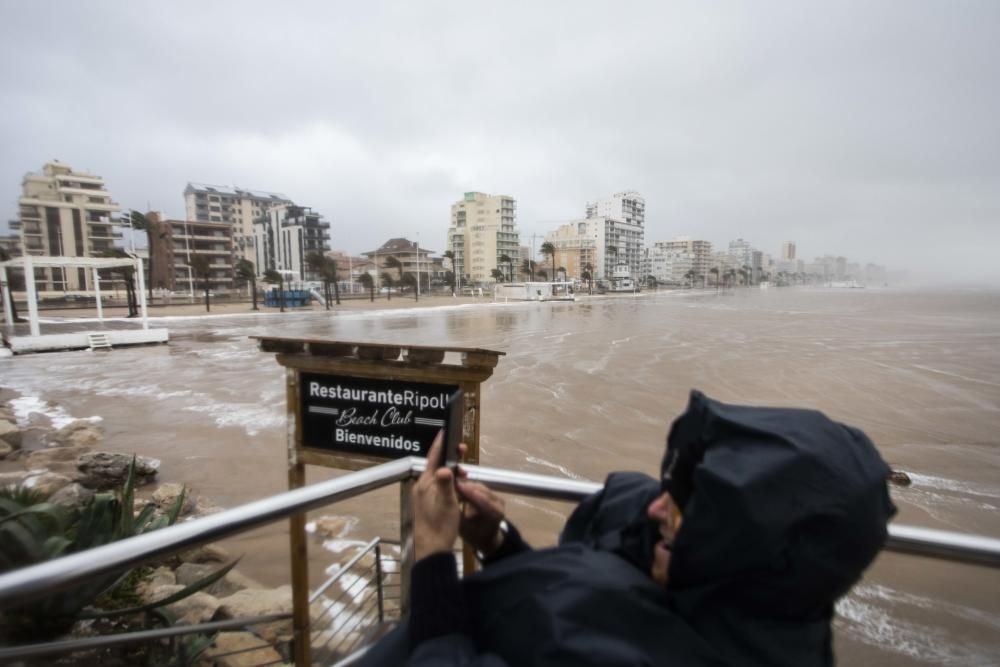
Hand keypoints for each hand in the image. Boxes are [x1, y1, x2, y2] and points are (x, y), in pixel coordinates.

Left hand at [412, 431, 459, 559]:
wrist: (432, 549)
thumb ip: (446, 484)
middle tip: (462, 451)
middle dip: (449, 457)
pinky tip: (456, 486)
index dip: (440, 444)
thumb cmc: (440, 525)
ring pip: (437, 476)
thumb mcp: (447, 503)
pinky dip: (447, 481)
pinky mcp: (426, 504)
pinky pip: (438, 485)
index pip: (433, 458)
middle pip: (435, 466)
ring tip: (464, 471)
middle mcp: (422, 486)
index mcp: (425, 483)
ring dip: (450, 471)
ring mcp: (423, 496)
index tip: (445, 431)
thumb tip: (445, 468)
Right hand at [455, 445, 506, 556]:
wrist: (489, 540)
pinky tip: (456, 480)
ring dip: (464, 482)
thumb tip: (449, 497)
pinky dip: (467, 485)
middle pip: (478, 489)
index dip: (466, 490)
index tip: (452, 483)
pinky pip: (479, 487)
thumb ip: (457, 513)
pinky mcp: (494, 495)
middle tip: (447, 476)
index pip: (479, 498)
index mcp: (494, 513)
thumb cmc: (475, 536)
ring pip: (478, 486)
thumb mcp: (464, 528)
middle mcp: (499, 503)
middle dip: (462, 484)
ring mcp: (498, 498)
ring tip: (449, 477)